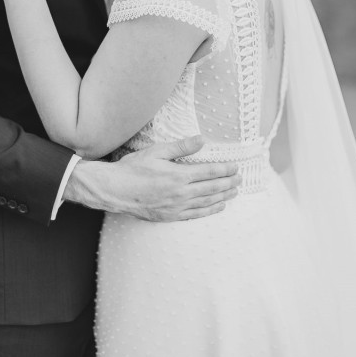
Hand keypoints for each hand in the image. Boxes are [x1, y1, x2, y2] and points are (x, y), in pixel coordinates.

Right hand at [65, 136, 241, 221]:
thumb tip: (201, 140)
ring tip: (235, 191)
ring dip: (224, 196)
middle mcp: (181, 193)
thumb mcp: (156, 152)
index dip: (225, 169)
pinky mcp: (171, 216)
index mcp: (178, 175)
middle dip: (229, 182)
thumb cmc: (133, 169)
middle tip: (240, 178)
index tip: (235, 166)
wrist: (115, 191)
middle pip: (212, 188)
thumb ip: (181, 147)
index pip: (209, 172)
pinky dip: (210, 210)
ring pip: (207, 202)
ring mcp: (177, 207)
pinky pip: (196, 214)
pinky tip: (219, 206)